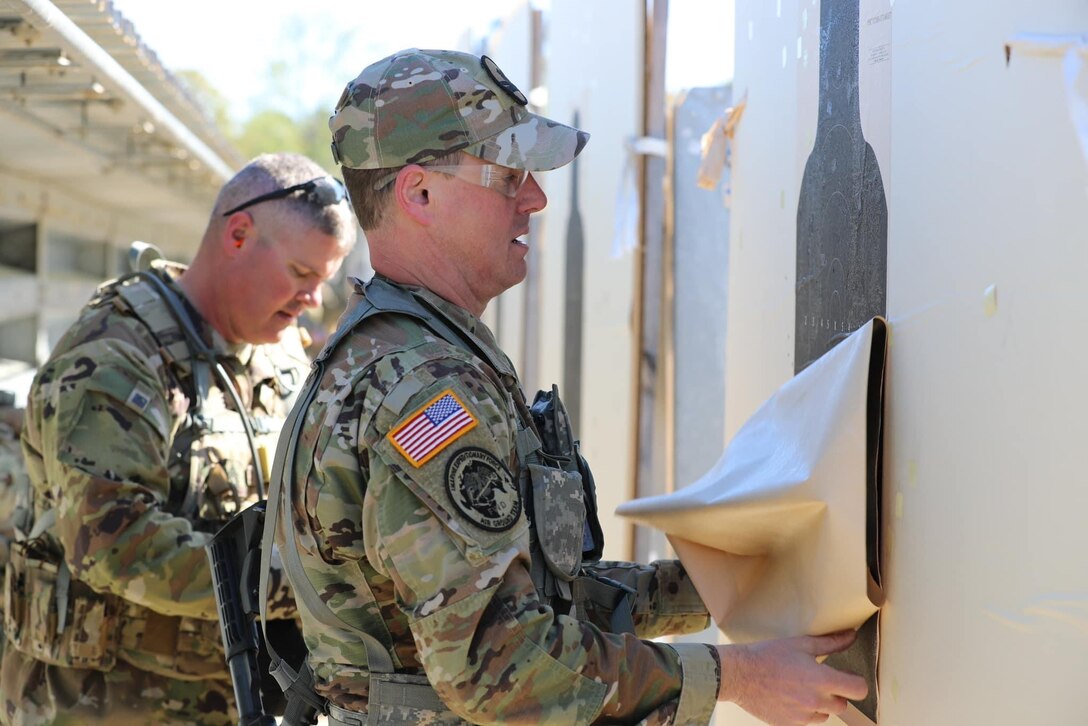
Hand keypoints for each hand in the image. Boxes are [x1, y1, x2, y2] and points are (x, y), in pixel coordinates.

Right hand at [716, 630, 867, 725]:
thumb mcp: (800, 644)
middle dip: (836, 693)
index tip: (849, 678)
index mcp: (821, 679)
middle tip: (819, 680)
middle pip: (843, 704)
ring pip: (826, 715)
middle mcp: (815, 701)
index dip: (856, 683)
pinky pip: (807, 721)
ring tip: (802, 689)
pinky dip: (804, 712)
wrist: (739, 674)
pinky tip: (791, 698)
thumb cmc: (768, 656)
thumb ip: (830, 643)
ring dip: (820, 704)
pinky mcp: (790, 724)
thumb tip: (850, 636)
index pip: (858, 689)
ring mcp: (803, 715)